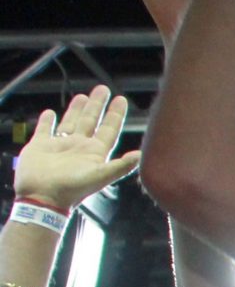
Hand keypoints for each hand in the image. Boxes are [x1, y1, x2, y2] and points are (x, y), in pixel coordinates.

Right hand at [12, 85, 138, 211]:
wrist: (43, 197)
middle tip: (104, 89)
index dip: (115, 114)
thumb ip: (120, 166)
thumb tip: (140, 155)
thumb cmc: (72, 189)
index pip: (109, 129)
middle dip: (97, 105)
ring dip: (77, 109)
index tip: (121, 99)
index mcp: (95, 152)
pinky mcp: (41, 146)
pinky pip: (45, 129)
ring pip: (71, 122)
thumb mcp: (100, 176)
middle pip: (91, 121)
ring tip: (83, 96)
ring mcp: (60, 146)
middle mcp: (80, 147)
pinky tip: (50, 112)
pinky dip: (47, 120)